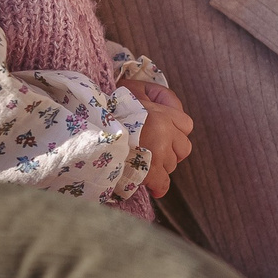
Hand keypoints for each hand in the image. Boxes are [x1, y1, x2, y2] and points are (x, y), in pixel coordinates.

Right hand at [117, 72, 193, 199]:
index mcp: (163, 113)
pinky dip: (159, 187)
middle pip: (183, 148)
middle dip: (171, 151)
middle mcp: (165, 132)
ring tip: (142, 163)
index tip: (165, 135)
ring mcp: (158, 152)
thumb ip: (155, 95)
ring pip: (171, 166)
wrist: (91, 126)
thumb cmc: (110, 107)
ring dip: (160, 166)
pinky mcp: (149, 171)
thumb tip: (166, 106)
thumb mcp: (134, 89)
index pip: (186, 125)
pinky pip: (163, 184)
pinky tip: (153, 188)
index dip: (176, 131)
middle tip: (153, 151)